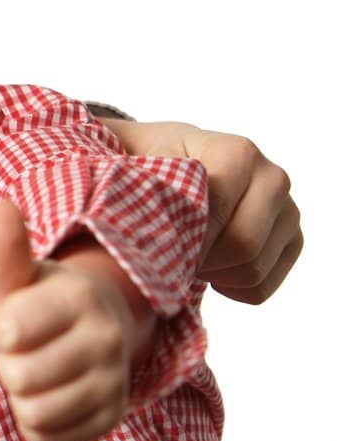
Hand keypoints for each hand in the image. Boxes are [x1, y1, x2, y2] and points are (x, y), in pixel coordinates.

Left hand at [0, 201, 133, 440]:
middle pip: (20, 377)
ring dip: (18, 398)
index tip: (7, 323)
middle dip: (6, 366)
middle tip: (19, 352)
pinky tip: (42, 397)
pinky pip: (48, 438)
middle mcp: (106, 339)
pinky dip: (34, 423)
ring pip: (34, 413)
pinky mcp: (110, 419)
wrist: (80, 334)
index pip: (11, 332)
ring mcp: (114, 382)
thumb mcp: (13, 277)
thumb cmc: (32, 303)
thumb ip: (6, 248)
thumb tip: (2, 206)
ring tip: (29, 374)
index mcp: (80, 297)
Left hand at [103, 119, 301, 302]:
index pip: (218, 214)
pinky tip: (209, 266)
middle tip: (172, 256)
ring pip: (253, 271)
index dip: (186, 240)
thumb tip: (163, 239)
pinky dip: (229, 288)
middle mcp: (273, 178)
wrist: (182, 166)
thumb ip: (155, 195)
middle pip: (244, 246)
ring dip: (212, 275)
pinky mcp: (292, 241)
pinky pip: (261, 287)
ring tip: (188, 256)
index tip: (157, 245)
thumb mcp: (149, 171)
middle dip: (201, 260)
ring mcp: (288, 211)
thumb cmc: (160, 170)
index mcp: (239, 152)